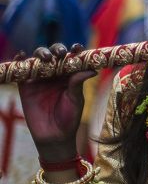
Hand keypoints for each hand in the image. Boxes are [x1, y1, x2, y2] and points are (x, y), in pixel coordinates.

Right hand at [18, 43, 94, 161]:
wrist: (54, 135)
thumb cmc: (70, 117)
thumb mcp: (76, 99)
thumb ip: (78, 83)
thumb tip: (91, 69)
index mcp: (70, 75)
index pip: (72, 58)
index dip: (74, 50)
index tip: (77, 48)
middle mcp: (55, 74)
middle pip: (54, 55)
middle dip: (56, 50)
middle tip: (60, 53)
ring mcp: (40, 78)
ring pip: (38, 59)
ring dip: (41, 53)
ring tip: (46, 57)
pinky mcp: (25, 86)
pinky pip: (21, 70)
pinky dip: (20, 61)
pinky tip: (21, 56)